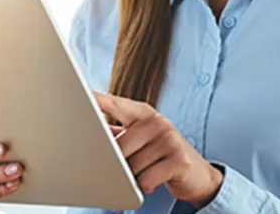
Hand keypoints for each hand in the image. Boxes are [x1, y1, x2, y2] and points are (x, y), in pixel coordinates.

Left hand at [95, 92, 223, 207]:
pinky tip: (155, 181)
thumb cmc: (162, 156)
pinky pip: (146, 179)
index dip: (98, 100)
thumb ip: (117, 135)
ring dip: (135, 177)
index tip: (82, 93)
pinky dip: (146, 186)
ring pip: (132, 167)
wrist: (197, 175)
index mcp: (144, 114)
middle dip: (120, 164)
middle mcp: (158, 122)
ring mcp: (170, 139)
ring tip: (148, 172)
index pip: (116, 105)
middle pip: (119, 147)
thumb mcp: (140, 141)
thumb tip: (89, 133)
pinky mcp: (179, 160)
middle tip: (132, 167)